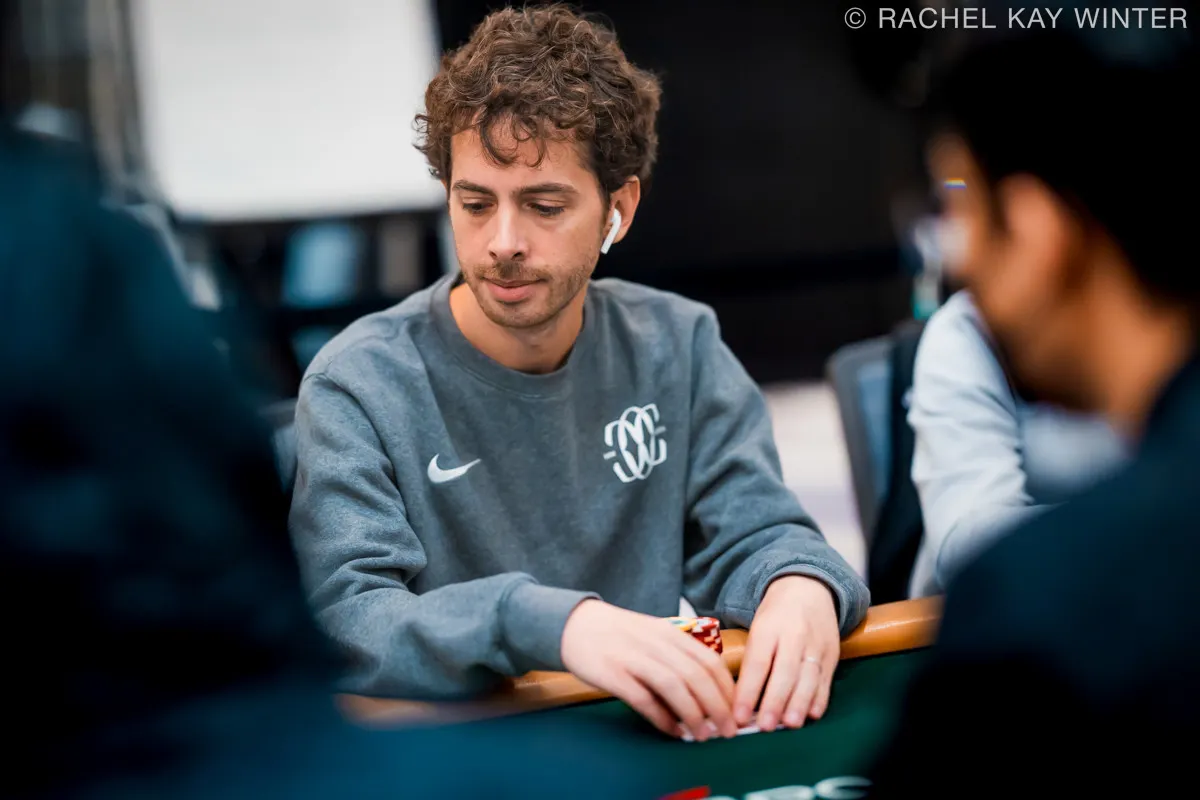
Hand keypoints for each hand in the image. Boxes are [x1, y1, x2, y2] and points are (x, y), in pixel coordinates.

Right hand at [561, 599, 737, 739]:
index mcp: (670, 633)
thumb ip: (678, 659)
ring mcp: (634, 657)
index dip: (728, 689)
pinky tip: (672, 730)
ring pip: (675, 685)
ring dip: (694, 714)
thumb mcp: (653, 637)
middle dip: (718, 707)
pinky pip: (643, 698)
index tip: (737, 712)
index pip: (710, 661)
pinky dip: (661, 717)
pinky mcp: (613, 673)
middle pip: (697, 675)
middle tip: (728, 731)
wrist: (575, 623)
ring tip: (703, 735)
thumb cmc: (619, 635)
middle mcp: (656, 643)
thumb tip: (706, 695)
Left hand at [733, 575, 839, 732]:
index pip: (757, 663)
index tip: (739, 716)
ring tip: (790, 724)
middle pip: (785, 672)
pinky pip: (826, 679)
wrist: (808, 587)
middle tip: (765, 726)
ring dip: (799, 703)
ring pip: (808, 677)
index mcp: (768, 628)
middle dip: (774, 701)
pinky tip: (811, 714)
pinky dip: (819, 698)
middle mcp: (793, 636)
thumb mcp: (757, 627)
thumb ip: (751, 660)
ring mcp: (815, 644)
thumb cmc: (775, 614)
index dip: (748, 691)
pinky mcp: (832, 653)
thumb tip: (738, 700)